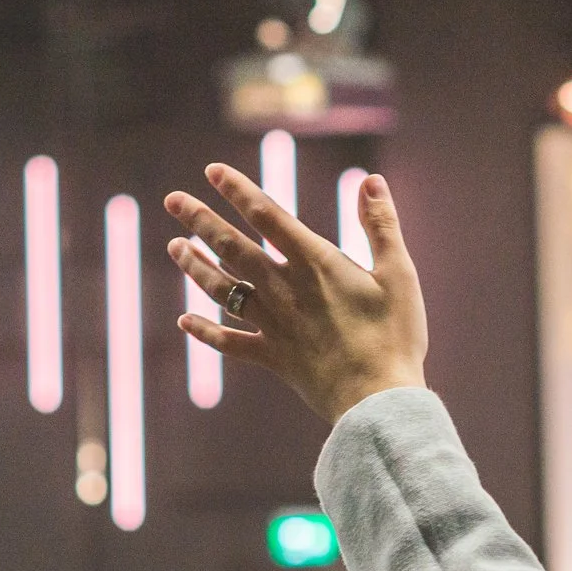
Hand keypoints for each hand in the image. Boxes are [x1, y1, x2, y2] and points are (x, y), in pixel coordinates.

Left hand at [167, 165, 429, 422]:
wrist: (377, 399)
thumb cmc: (395, 335)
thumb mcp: (398, 274)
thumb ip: (381, 225)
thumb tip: (371, 180)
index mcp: (315, 263)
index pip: (267, 216)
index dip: (238, 191)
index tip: (212, 171)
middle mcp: (284, 289)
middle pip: (233, 248)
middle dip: (200, 220)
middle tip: (173, 200)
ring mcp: (274, 325)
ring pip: (223, 290)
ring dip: (195, 266)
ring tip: (174, 247)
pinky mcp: (273, 358)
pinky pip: (230, 343)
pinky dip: (206, 332)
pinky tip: (184, 321)